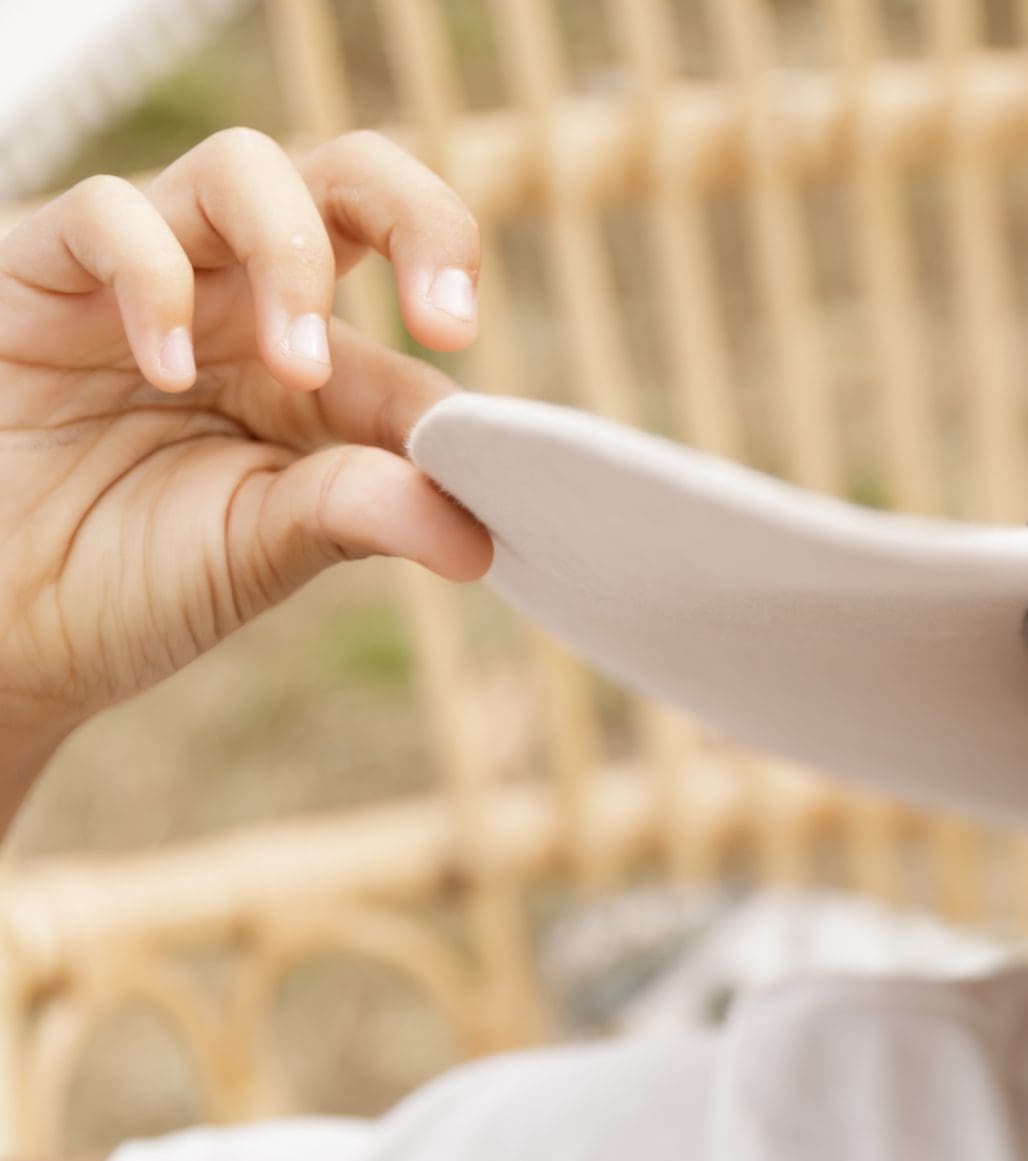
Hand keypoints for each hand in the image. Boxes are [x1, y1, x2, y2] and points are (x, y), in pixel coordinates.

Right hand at [0, 126, 494, 747]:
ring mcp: (152, 276)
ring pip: (245, 169)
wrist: (0, 624)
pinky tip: (166, 373)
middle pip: (352, 180)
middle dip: (421, 220)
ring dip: (292, 256)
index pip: (416, 311)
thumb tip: (478, 531)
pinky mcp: (44, 272)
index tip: (478, 439)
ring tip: (294, 369)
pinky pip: (112, 214)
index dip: (459, 365)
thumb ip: (363, 512)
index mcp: (318, 365)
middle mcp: (243, 299)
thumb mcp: (264, 548)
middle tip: (442, 320)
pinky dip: (153, 279)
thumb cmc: (129, 577)